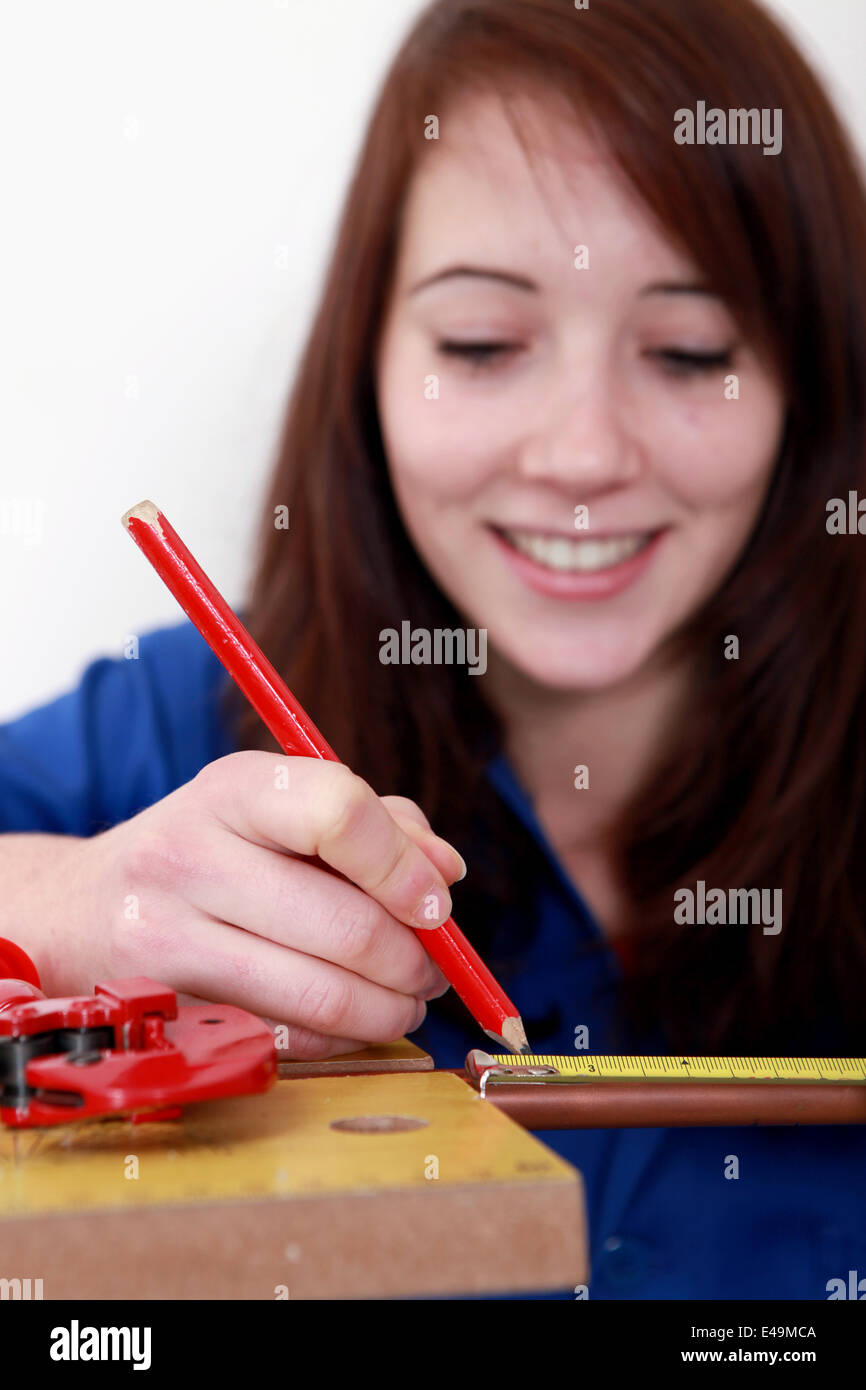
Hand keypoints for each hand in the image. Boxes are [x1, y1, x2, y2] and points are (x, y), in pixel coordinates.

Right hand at [67, 752, 462, 1058]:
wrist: (81, 909)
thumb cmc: (209, 852)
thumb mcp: (276, 809)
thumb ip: (378, 824)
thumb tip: (446, 873)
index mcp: (234, 788)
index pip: (340, 813)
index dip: (405, 867)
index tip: (436, 904)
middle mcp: (190, 855)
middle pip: (345, 923)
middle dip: (416, 961)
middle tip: (434, 970)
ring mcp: (167, 937)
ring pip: (321, 994)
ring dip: (389, 1010)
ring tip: (406, 1001)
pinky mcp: (167, 1007)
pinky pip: (287, 1038)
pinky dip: (340, 1038)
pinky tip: (349, 1021)